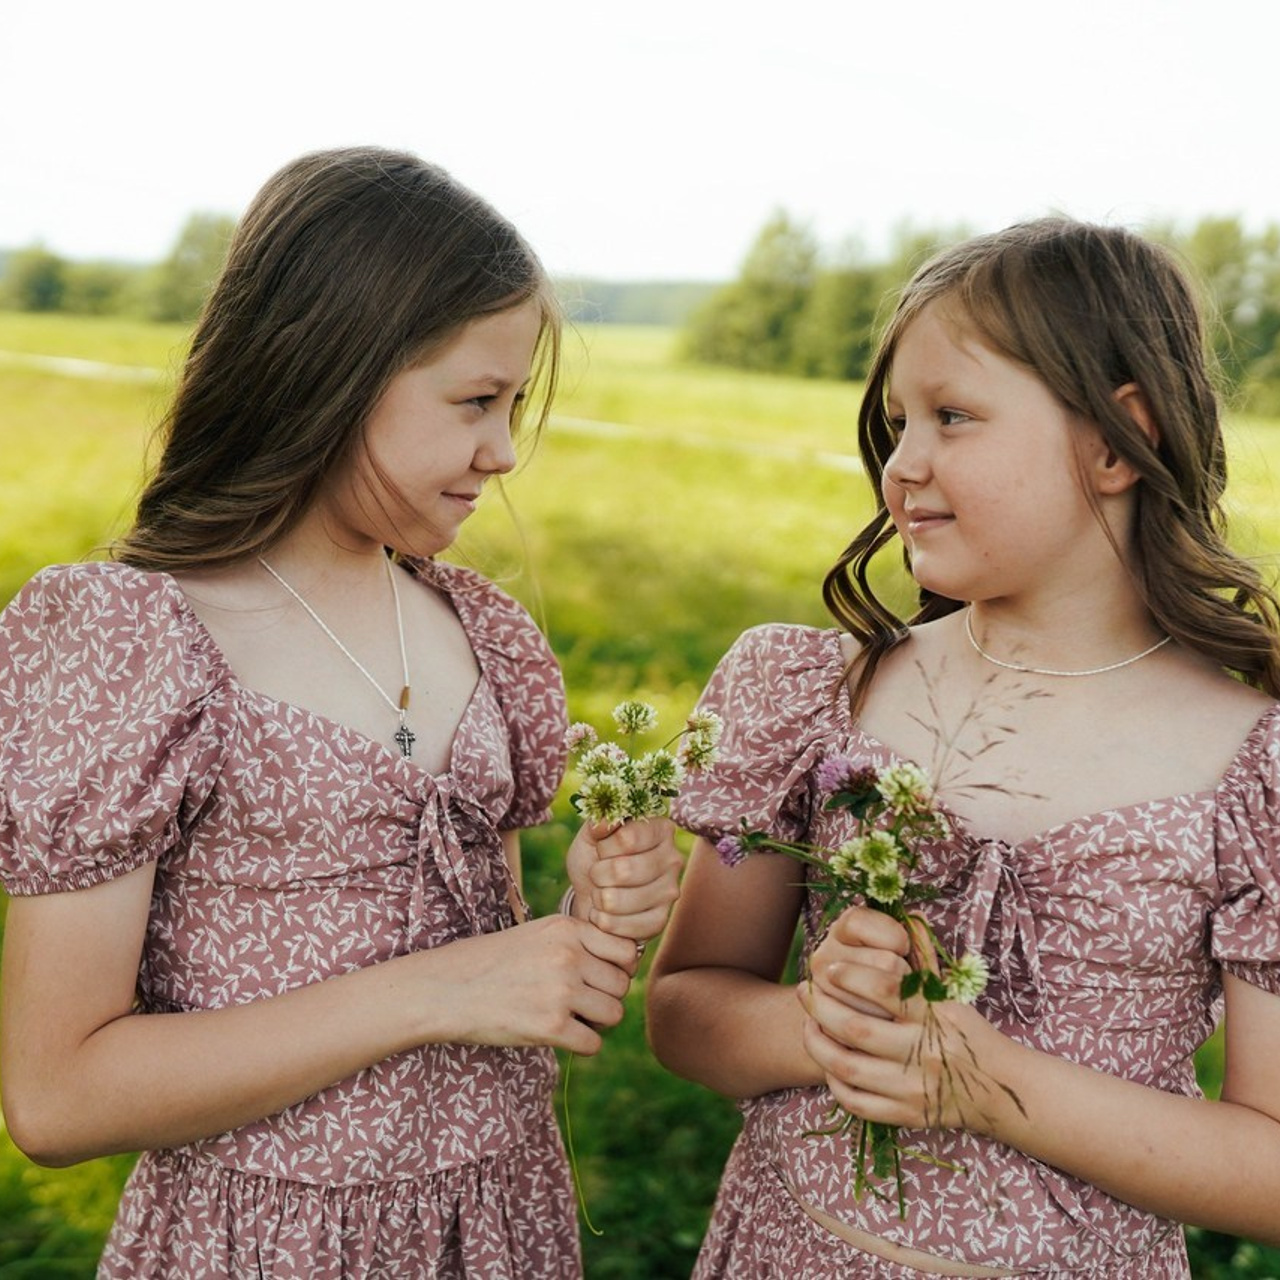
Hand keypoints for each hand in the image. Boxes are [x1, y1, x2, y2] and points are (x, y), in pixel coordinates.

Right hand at [430, 915, 635, 1056]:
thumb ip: (579, 943)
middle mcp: (568, 956)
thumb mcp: (537, 935)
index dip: (617, 968)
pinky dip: (582, 1045)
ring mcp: (560, 991)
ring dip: (596, 1022)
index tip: (597, 978)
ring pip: (613, 1014)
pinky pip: (593, 1044)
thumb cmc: (493, 962)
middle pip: (622, 985)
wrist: (446, 989)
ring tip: (569, 1018)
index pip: (626, 951)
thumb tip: (629, 963)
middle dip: (606, 997)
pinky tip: (559, 1036)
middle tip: (579, 1003)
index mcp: (567, 929)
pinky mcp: (550, 1026)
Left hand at [565, 816, 682, 946]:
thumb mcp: (591, 835)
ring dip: (598, 898)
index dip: (604, 846)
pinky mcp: (661, 920)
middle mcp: (673, 859)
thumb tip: (605, 820)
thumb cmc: (595, 859)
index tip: (601, 849)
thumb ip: (597, 823)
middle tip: (596, 874)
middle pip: (624, 870)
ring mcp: (670, 891)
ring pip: (618, 900)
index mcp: (661, 829)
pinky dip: (603, 920)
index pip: (628, 838)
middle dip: (597, 874)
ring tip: (600, 892)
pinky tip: (604, 913)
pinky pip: (622, 924)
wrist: (593, 895)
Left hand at [799, 906, 996, 1131]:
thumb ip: (920, 970)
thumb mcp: (951, 998)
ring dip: (818, 1044)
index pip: (885, 988)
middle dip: (820, 1007)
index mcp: (936, 1016)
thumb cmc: (970, 1034)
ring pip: (848, 1067)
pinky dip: (835, 1082)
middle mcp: (923, 1052)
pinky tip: (829, 1064)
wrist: (1004, 1091)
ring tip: (808, 1026)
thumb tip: (901, 925)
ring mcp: (914, 1087)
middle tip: (805, 991)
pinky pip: (857, 1102)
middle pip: (855, 1028)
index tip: (830, 968)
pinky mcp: (907, 1115)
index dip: (851, 976)